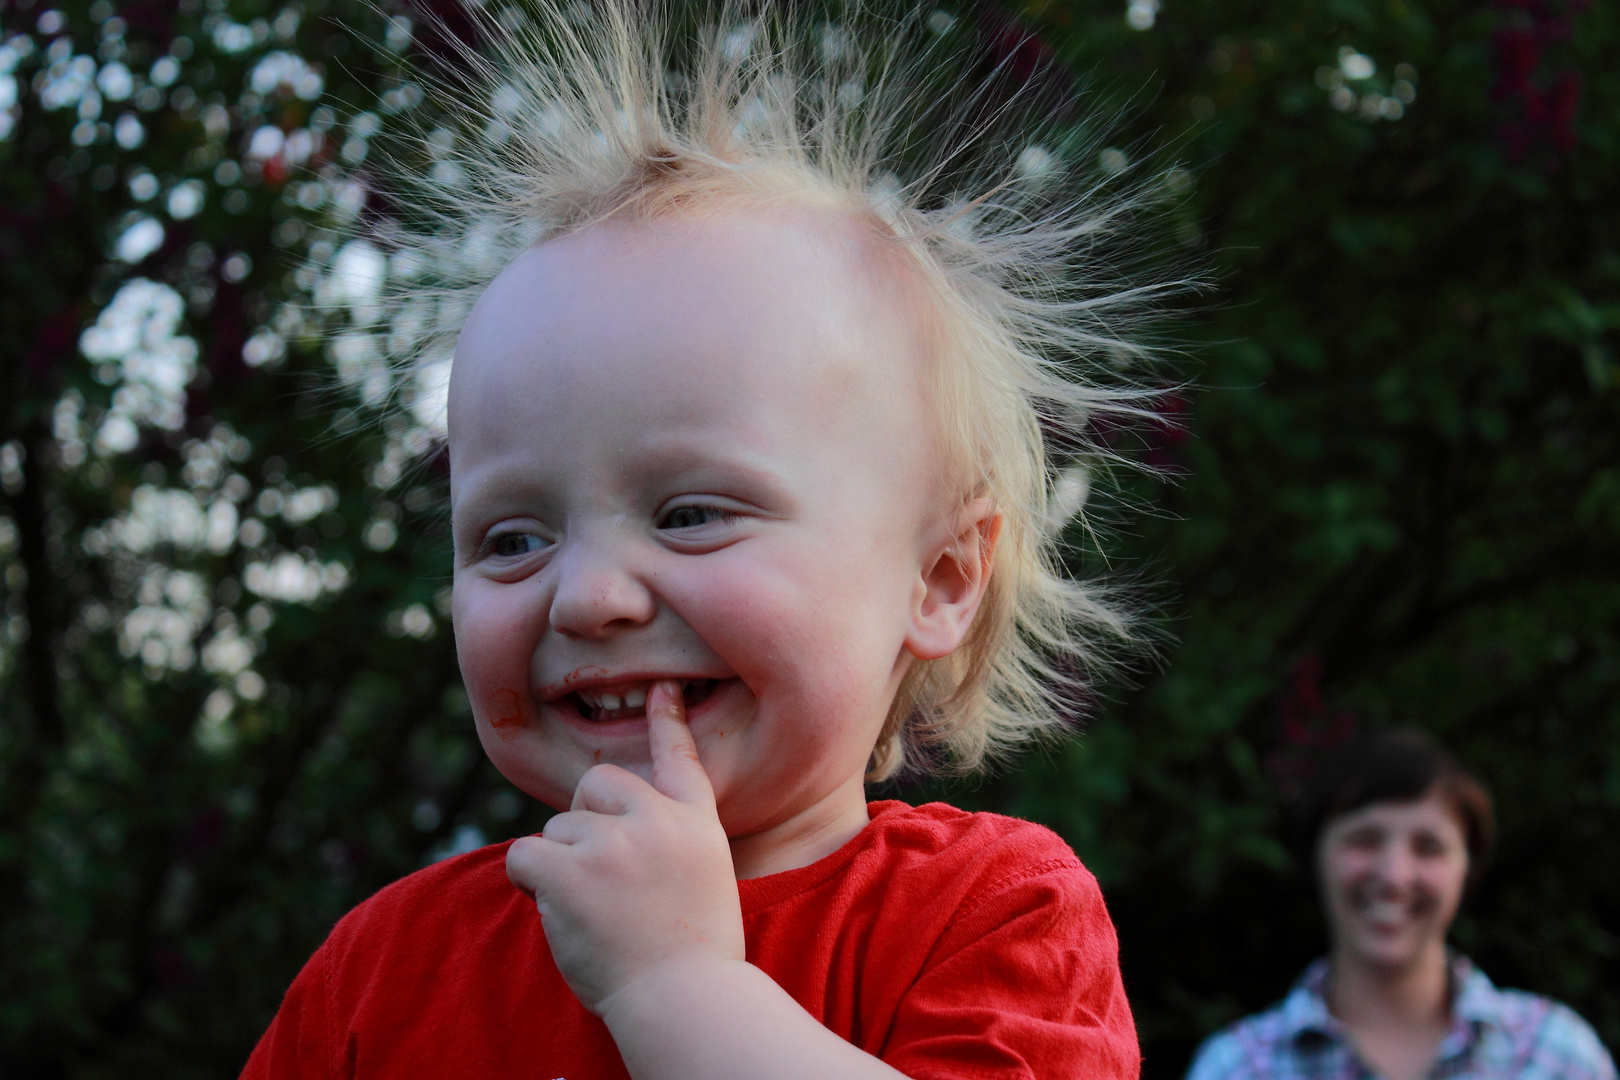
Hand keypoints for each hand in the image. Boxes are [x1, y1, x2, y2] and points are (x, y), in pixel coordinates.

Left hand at [506, 681, 744, 1014]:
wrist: (685, 999)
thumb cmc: (693, 957)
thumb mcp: (704, 879)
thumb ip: (667, 842)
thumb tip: (608, 826)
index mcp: (696, 823)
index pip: (679, 759)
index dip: (667, 720)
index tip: (659, 688)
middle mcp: (656, 819)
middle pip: (596, 785)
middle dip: (585, 823)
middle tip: (603, 880)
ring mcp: (613, 842)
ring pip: (557, 829)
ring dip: (562, 866)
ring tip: (596, 913)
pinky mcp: (571, 871)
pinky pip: (524, 856)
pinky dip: (529, 882)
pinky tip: (557, 910)